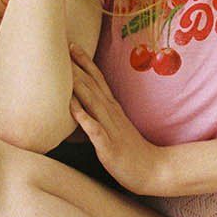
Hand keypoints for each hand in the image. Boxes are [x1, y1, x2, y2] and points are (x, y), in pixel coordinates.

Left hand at [69, 45, 166, 195]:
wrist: (154, 171)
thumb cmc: (131, 152)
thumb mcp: (114, 129)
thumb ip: (99, 117)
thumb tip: (80, 110)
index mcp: (112, 109)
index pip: (97, 80)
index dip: (85, 62)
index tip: (72, 45)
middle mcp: (112, 114)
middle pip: (92, 85)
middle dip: (77, 67)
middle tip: (61, 48)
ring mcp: (111, 129)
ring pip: (93, 103)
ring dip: (78, 86)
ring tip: (64, 71)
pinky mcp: (109, 147)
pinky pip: (95, 130)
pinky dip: (84, 118)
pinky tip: (72, 108)